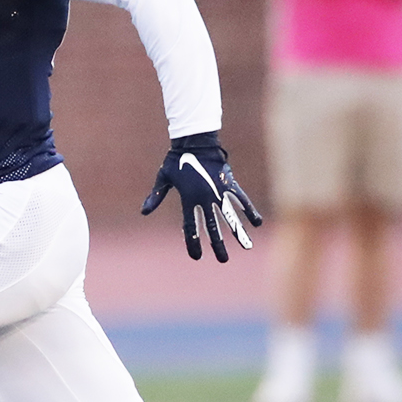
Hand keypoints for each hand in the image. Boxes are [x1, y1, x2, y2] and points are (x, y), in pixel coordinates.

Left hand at [140, 131, 262, 261]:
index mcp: (188, 200)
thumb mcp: (164, 178)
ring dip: (238, 233)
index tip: (196, 256)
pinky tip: (258, 223)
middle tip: (223, 260)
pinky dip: (250, 210)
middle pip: (212, 227)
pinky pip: (241, 200)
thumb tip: (144, 212)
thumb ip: (156, 196)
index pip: (190, 227)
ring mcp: (218, 192)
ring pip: (230, 217)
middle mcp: (204, 199)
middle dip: (218, 245)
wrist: (195, 141)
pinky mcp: (229, 184)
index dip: (193, 243)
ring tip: (246, 247)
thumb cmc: (177, 160)